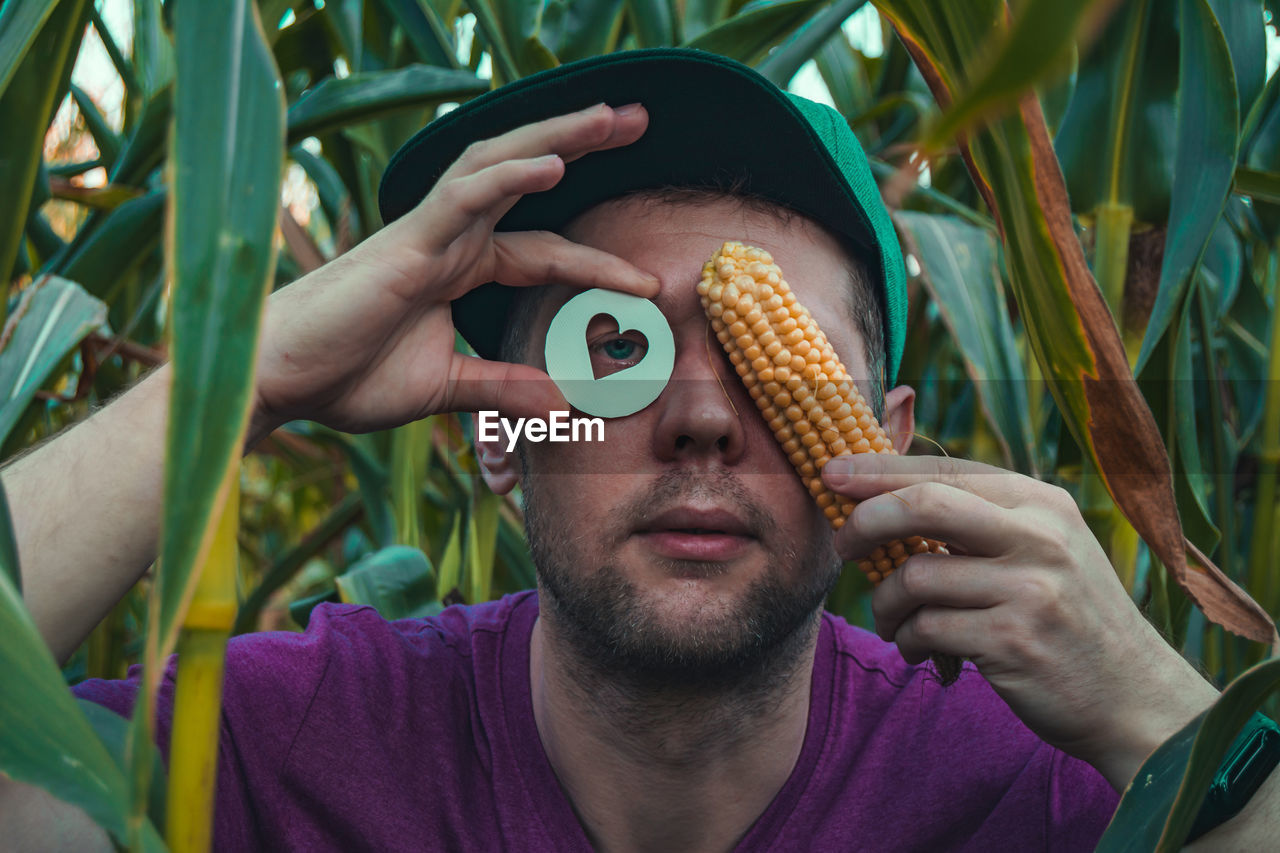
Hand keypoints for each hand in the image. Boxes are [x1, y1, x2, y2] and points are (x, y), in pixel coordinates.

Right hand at [250, 103, 660, 438]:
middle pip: (527, 177)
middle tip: (639, 119)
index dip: (599, 265)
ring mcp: (428, 233)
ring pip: (500, 165)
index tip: (650, 285)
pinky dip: (508, 177)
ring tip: (612, 117)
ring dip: (557, 137)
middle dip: (583, 144)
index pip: (545, 254)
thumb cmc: (348, 377)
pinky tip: (554, 162)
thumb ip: (503, 390)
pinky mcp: (405, 242)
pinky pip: (462, 197)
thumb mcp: (447, 388)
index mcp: (460, 268)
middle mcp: (450, 239)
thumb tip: (564, 408)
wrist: (283, 384)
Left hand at [821, 454, 1218, 788]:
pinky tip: (920, 651)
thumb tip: (880, 492)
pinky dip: (907, 640)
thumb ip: (979, 518)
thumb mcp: (1043, 549)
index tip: (830, 473)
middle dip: (865, 521)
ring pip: (914, 576)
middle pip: (922, 504)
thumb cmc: (1067, 618)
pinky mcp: (1013, 641)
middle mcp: (1039, 537)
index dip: (877, 470)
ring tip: (893, 622)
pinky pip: (924, 628)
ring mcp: (1029, 589)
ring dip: (885, 604)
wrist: (1134, 697)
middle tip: (842, 545)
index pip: (942, 471)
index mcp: (1041, 502)